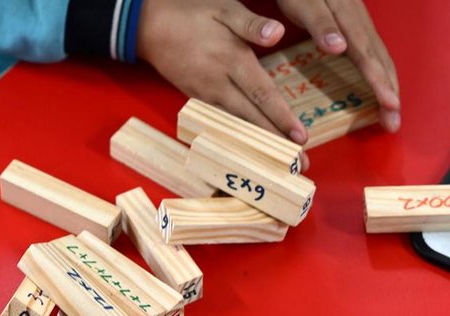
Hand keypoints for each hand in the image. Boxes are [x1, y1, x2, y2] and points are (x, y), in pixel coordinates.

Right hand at [137, 0, 310, 157]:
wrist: (149, 25)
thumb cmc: (189, 12)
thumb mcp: (223, 8)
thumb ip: (252, 23)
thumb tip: (277, 34)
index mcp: (232, 60)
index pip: (263, 95)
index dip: (282, 118)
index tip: (300, 139)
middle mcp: (219, 84)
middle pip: (251, 118)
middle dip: (275, 142)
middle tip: (299, 165)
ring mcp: (205, 95)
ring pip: (236, 125)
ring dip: (257, 145)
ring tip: (277, 163)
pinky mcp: (196, 99)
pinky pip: (221, 122)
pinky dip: (237, 136)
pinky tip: (249, 148)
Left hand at [276, 0, 399, 131]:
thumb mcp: (302, 3)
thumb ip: (320, 24)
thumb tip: (341, 48)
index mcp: (347, 18)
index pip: (368, 56)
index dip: (379, 83)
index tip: (390, 106)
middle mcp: (358, 20)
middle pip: (380, 59)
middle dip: (389, 92)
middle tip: (394, 123)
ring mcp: (357, 19)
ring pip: (379, 54)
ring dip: (387, 83)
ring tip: (391, 110)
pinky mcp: (352, 20)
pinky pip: (372, 49)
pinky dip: (379, 70)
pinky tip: (377, 82)